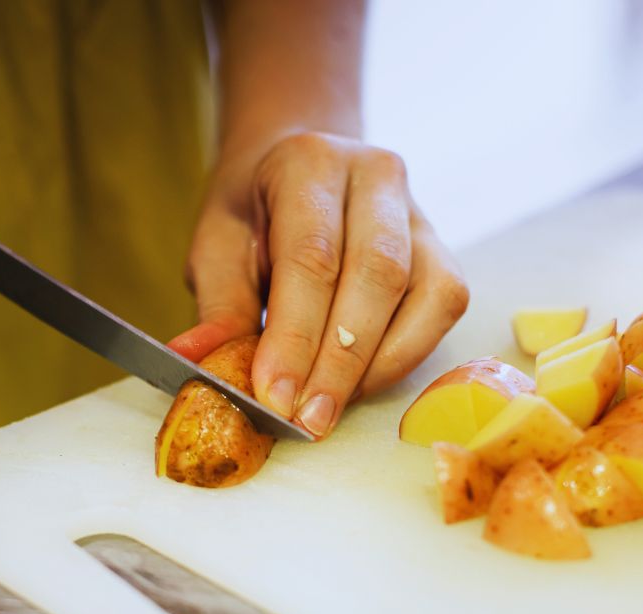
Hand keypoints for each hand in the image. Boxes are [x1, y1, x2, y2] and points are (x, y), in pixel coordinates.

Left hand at [170, 132, 468, 438]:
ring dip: (379, 365)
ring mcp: (418, 210)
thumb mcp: (218, 245)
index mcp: (309, 163)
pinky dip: (407, 354)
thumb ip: (220, 305)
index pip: (311, 256)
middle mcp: (375, 175)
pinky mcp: (441, 246)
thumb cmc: (253, 212)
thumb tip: (199, 363)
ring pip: (426, 293)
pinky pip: (443, 305)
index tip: (275, 397)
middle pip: (377, 275)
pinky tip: (363, 383)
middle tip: (307, 420)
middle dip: (340, 362)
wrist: (295, 165)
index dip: (295, 336)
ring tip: (331, 408)